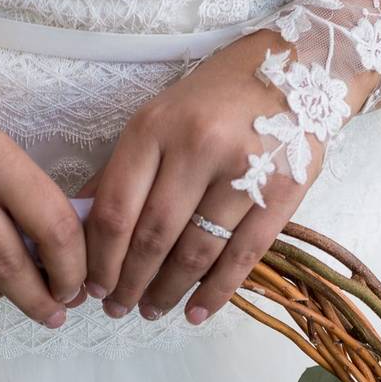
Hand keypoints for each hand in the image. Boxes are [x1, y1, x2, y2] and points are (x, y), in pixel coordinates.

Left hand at [82, 32, 368, 324]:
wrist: (298, 68)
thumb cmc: (215, 97)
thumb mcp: (157, 118)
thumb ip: (120, 170)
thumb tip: (81, 224)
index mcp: (154, 128)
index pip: (116, 209)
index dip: (100, 258)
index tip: (91, 286)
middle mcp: (197, 147)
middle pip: (152, 236)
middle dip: (130, 283)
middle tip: (117, 308)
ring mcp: (244, 171)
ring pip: (195, 252)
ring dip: (168, 292)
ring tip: (151, 310)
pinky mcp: (283, 193)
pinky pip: (242, 257)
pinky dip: (216, 292)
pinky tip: (195, 313)